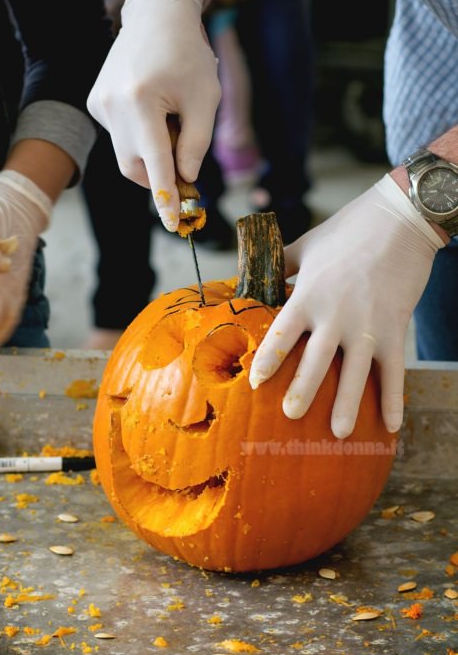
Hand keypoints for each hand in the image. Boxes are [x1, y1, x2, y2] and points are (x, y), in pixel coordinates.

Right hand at [87, 0, 220, 231]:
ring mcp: (99, 105)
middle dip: (161, 174)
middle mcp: (113, 106)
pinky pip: (119, 136)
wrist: (156, 15)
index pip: (157, 165)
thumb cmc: (188, 55)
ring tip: (169, 120)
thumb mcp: (205, 100)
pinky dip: (139, 135)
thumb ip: (196, 145)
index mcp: (142, 103)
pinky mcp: (95, 102)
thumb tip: (184, 179)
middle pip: (137, 167)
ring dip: (151, 152)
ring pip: (127, 155)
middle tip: (185, 161)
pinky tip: (150, 104)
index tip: (173, 225)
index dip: (166, 200)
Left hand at [249, 174, 444, 438]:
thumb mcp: (307, 245)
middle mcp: (335, 315)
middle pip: (315, 361)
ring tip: (339, 433)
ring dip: (348, 406)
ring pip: (355, 374)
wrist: (400, 220)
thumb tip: (255, 276)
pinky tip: (393, 426)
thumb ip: (281, 264)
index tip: (256, 383)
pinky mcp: (395, 329)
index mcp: (308, 294)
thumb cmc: (348, 230)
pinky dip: (394, 399)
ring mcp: (367, 325)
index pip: (282, 334)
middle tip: (290, 416)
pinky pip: (394, 371)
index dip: (268, 360)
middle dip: (303, 391)